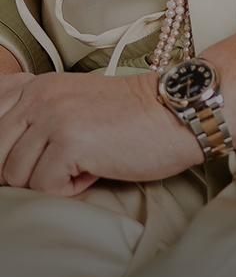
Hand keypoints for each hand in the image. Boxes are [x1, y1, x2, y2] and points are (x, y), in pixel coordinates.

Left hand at [0, 70, 200, 194]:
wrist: (176, 114)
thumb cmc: (131, 117)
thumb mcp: (73, 104)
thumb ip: (35, 115)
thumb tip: (4, 157)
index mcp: (35, 87)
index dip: (5, 152)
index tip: (35, 157)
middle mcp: (38, 98)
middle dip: (24, 173)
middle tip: (62, 166)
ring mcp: (52, 119)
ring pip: (15, 176)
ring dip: (50, 181)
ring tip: (83, 163)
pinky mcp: (69, 143)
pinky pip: (43, 188)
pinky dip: (70, 189)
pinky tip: (94, 169)